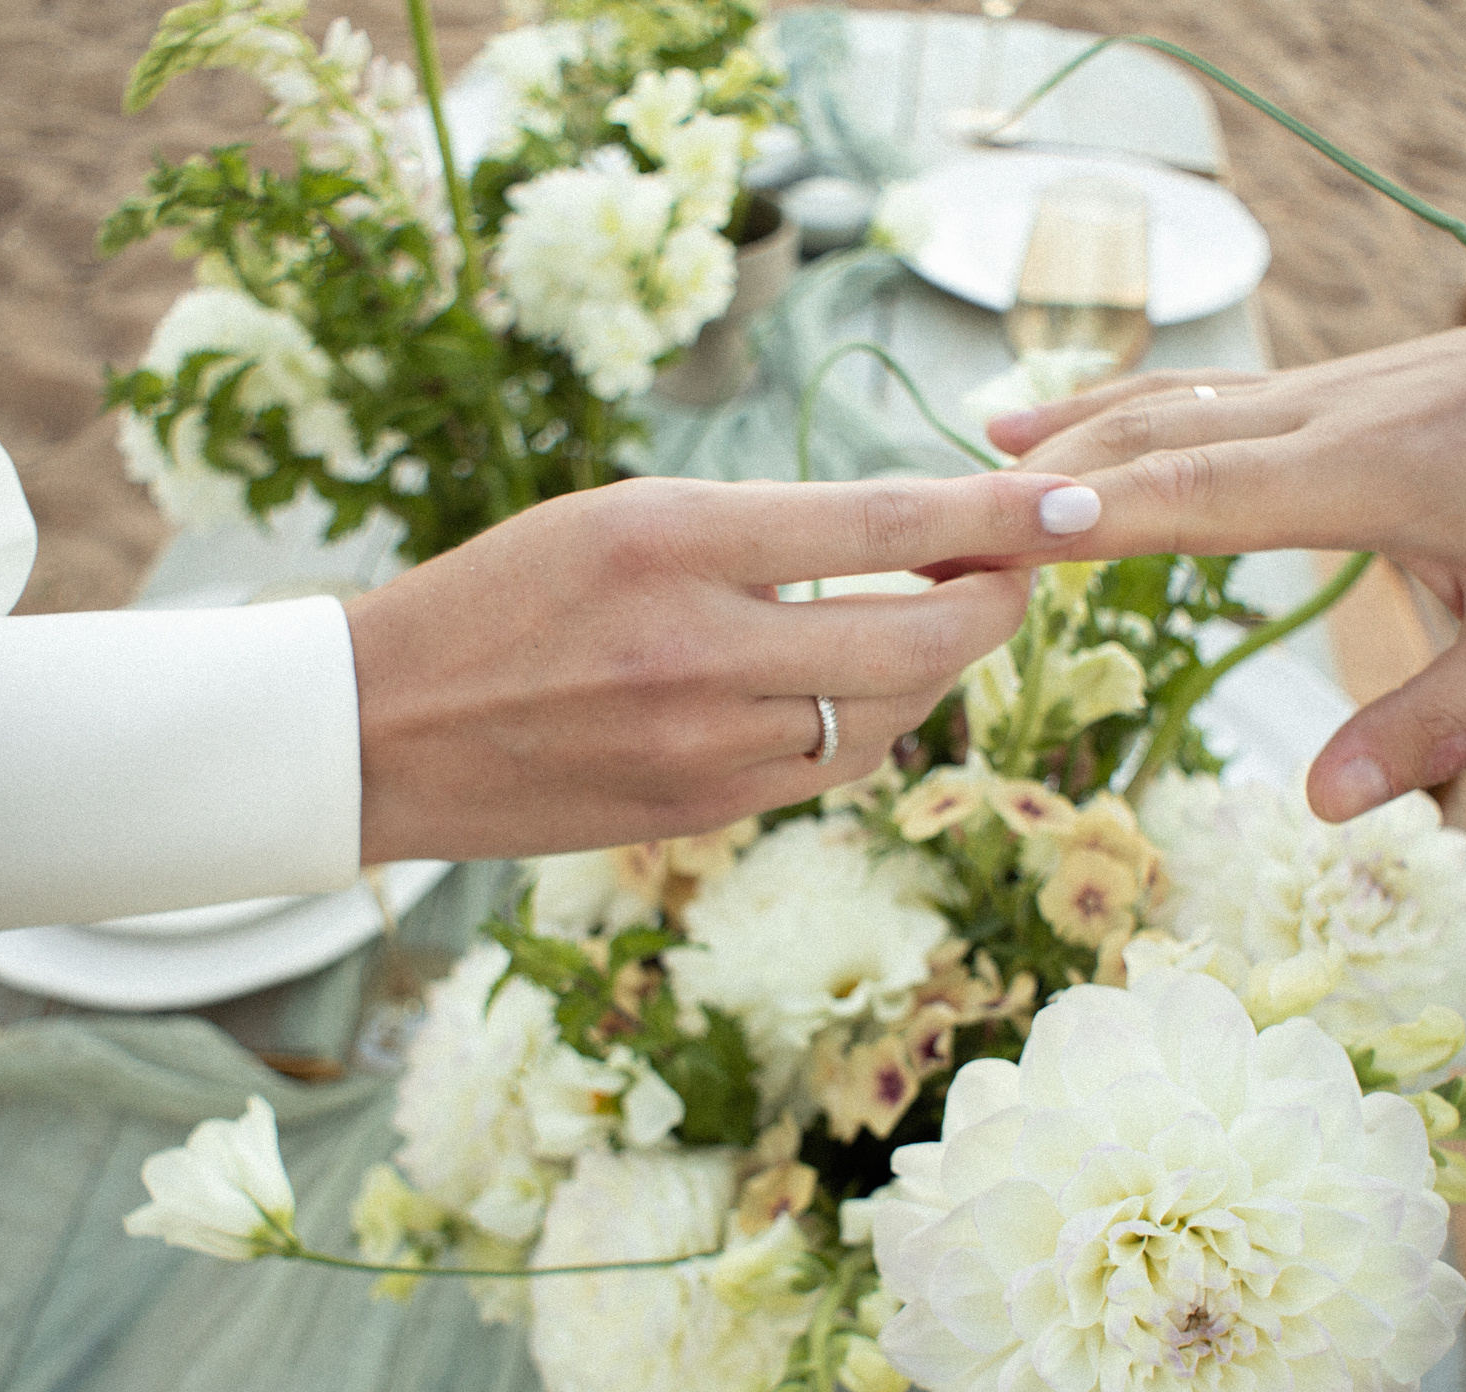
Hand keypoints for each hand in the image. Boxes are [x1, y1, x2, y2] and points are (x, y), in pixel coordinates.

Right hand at [348, 471, 1100, 861]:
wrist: (383, 730)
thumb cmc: (499, 596)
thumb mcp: (620, 517)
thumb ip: (759, 529)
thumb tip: (906, 538)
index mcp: (671, 542)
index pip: (882, 522)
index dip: (1001, 513)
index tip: (1082, 503)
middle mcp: (698, 650)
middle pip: (919, 635)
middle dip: (997, 601)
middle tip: (1024, 566)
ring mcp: (702, 747)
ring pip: (889, 712)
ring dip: (935, 664)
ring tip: (937, 612)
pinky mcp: (700, 815)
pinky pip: (831, 767)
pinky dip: (870, 722)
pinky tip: (862, 685)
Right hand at [989, 302, 1465, 819]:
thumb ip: (1443, 723)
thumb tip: (1323, 802)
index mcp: (1365, 475)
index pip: (1201, 491)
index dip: (1097, 512)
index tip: (996, 533)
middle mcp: (1313, 418)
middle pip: (1150, 443)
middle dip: (1038, 491)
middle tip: (929, 540)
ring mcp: (1300, 393)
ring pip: (1155, 407)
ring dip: (1055, 446)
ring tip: (954, 487)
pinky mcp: (1299, 390)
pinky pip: (1181, 394)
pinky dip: (1099, 414)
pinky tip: (1034, 428)